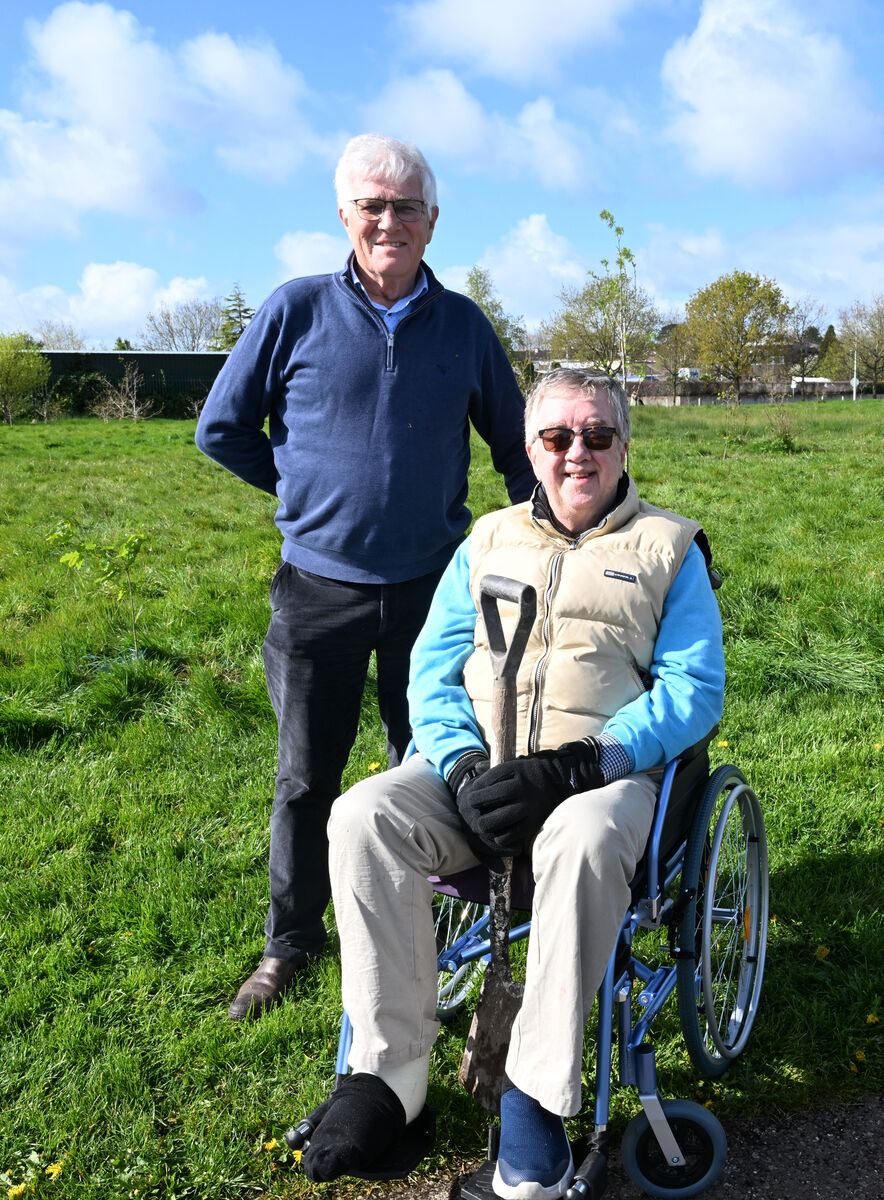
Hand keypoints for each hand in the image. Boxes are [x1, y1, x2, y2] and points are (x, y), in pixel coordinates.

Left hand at [455, 738, 602, 855]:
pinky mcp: (532, 823)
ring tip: (483, 823)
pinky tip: (499, 833)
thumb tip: (475, 770)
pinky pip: (507, 836)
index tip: (471, 795)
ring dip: (484, 824)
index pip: (483, 782)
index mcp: (514, 771)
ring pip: (492, 822)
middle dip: (473, 807)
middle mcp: (520, 788)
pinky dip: (499, 837)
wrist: (563, 782)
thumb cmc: (533, 773)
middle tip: (473, 810)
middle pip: (483, 802)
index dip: (473, 790)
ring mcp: (526, 807)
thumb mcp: (516, 764)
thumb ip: (495, 768)